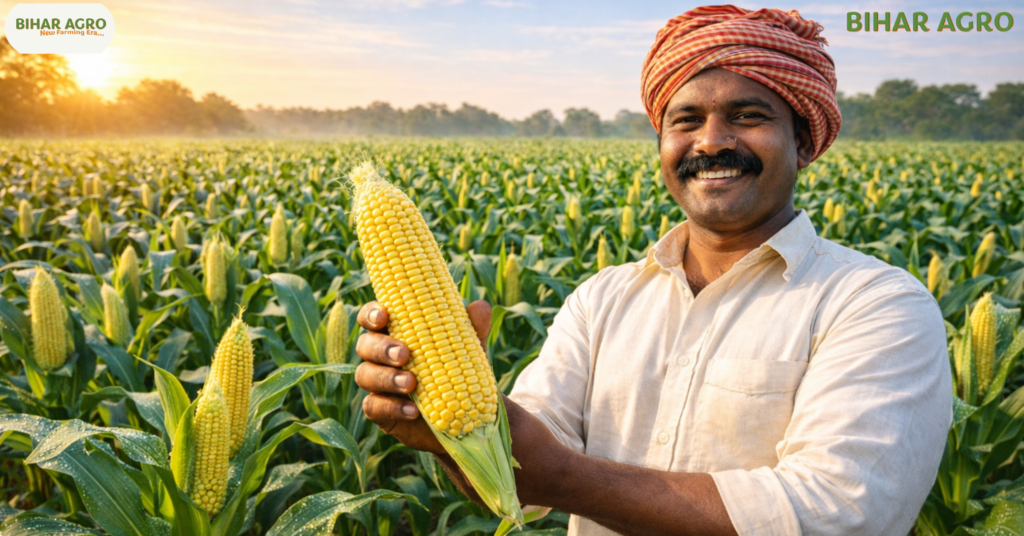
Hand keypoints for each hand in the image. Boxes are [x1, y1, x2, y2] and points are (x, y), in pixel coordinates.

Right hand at [354, 299, 491, 454]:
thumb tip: (480, 307)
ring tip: (411, 384)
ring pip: (365, 375)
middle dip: (381, 348)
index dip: (372, 314)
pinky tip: (412, 410)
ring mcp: (378, 384)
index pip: (372, 317)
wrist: (466, 415)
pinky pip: (374, 407)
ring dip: (386, 378)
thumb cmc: (460, 370)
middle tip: (404, 355)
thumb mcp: (471, 349)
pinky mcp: (380, 411)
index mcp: (396, 331)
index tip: (385, 316)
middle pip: (365, 345)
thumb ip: (473, 328)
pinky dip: (392, 407)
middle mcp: (380, 356)